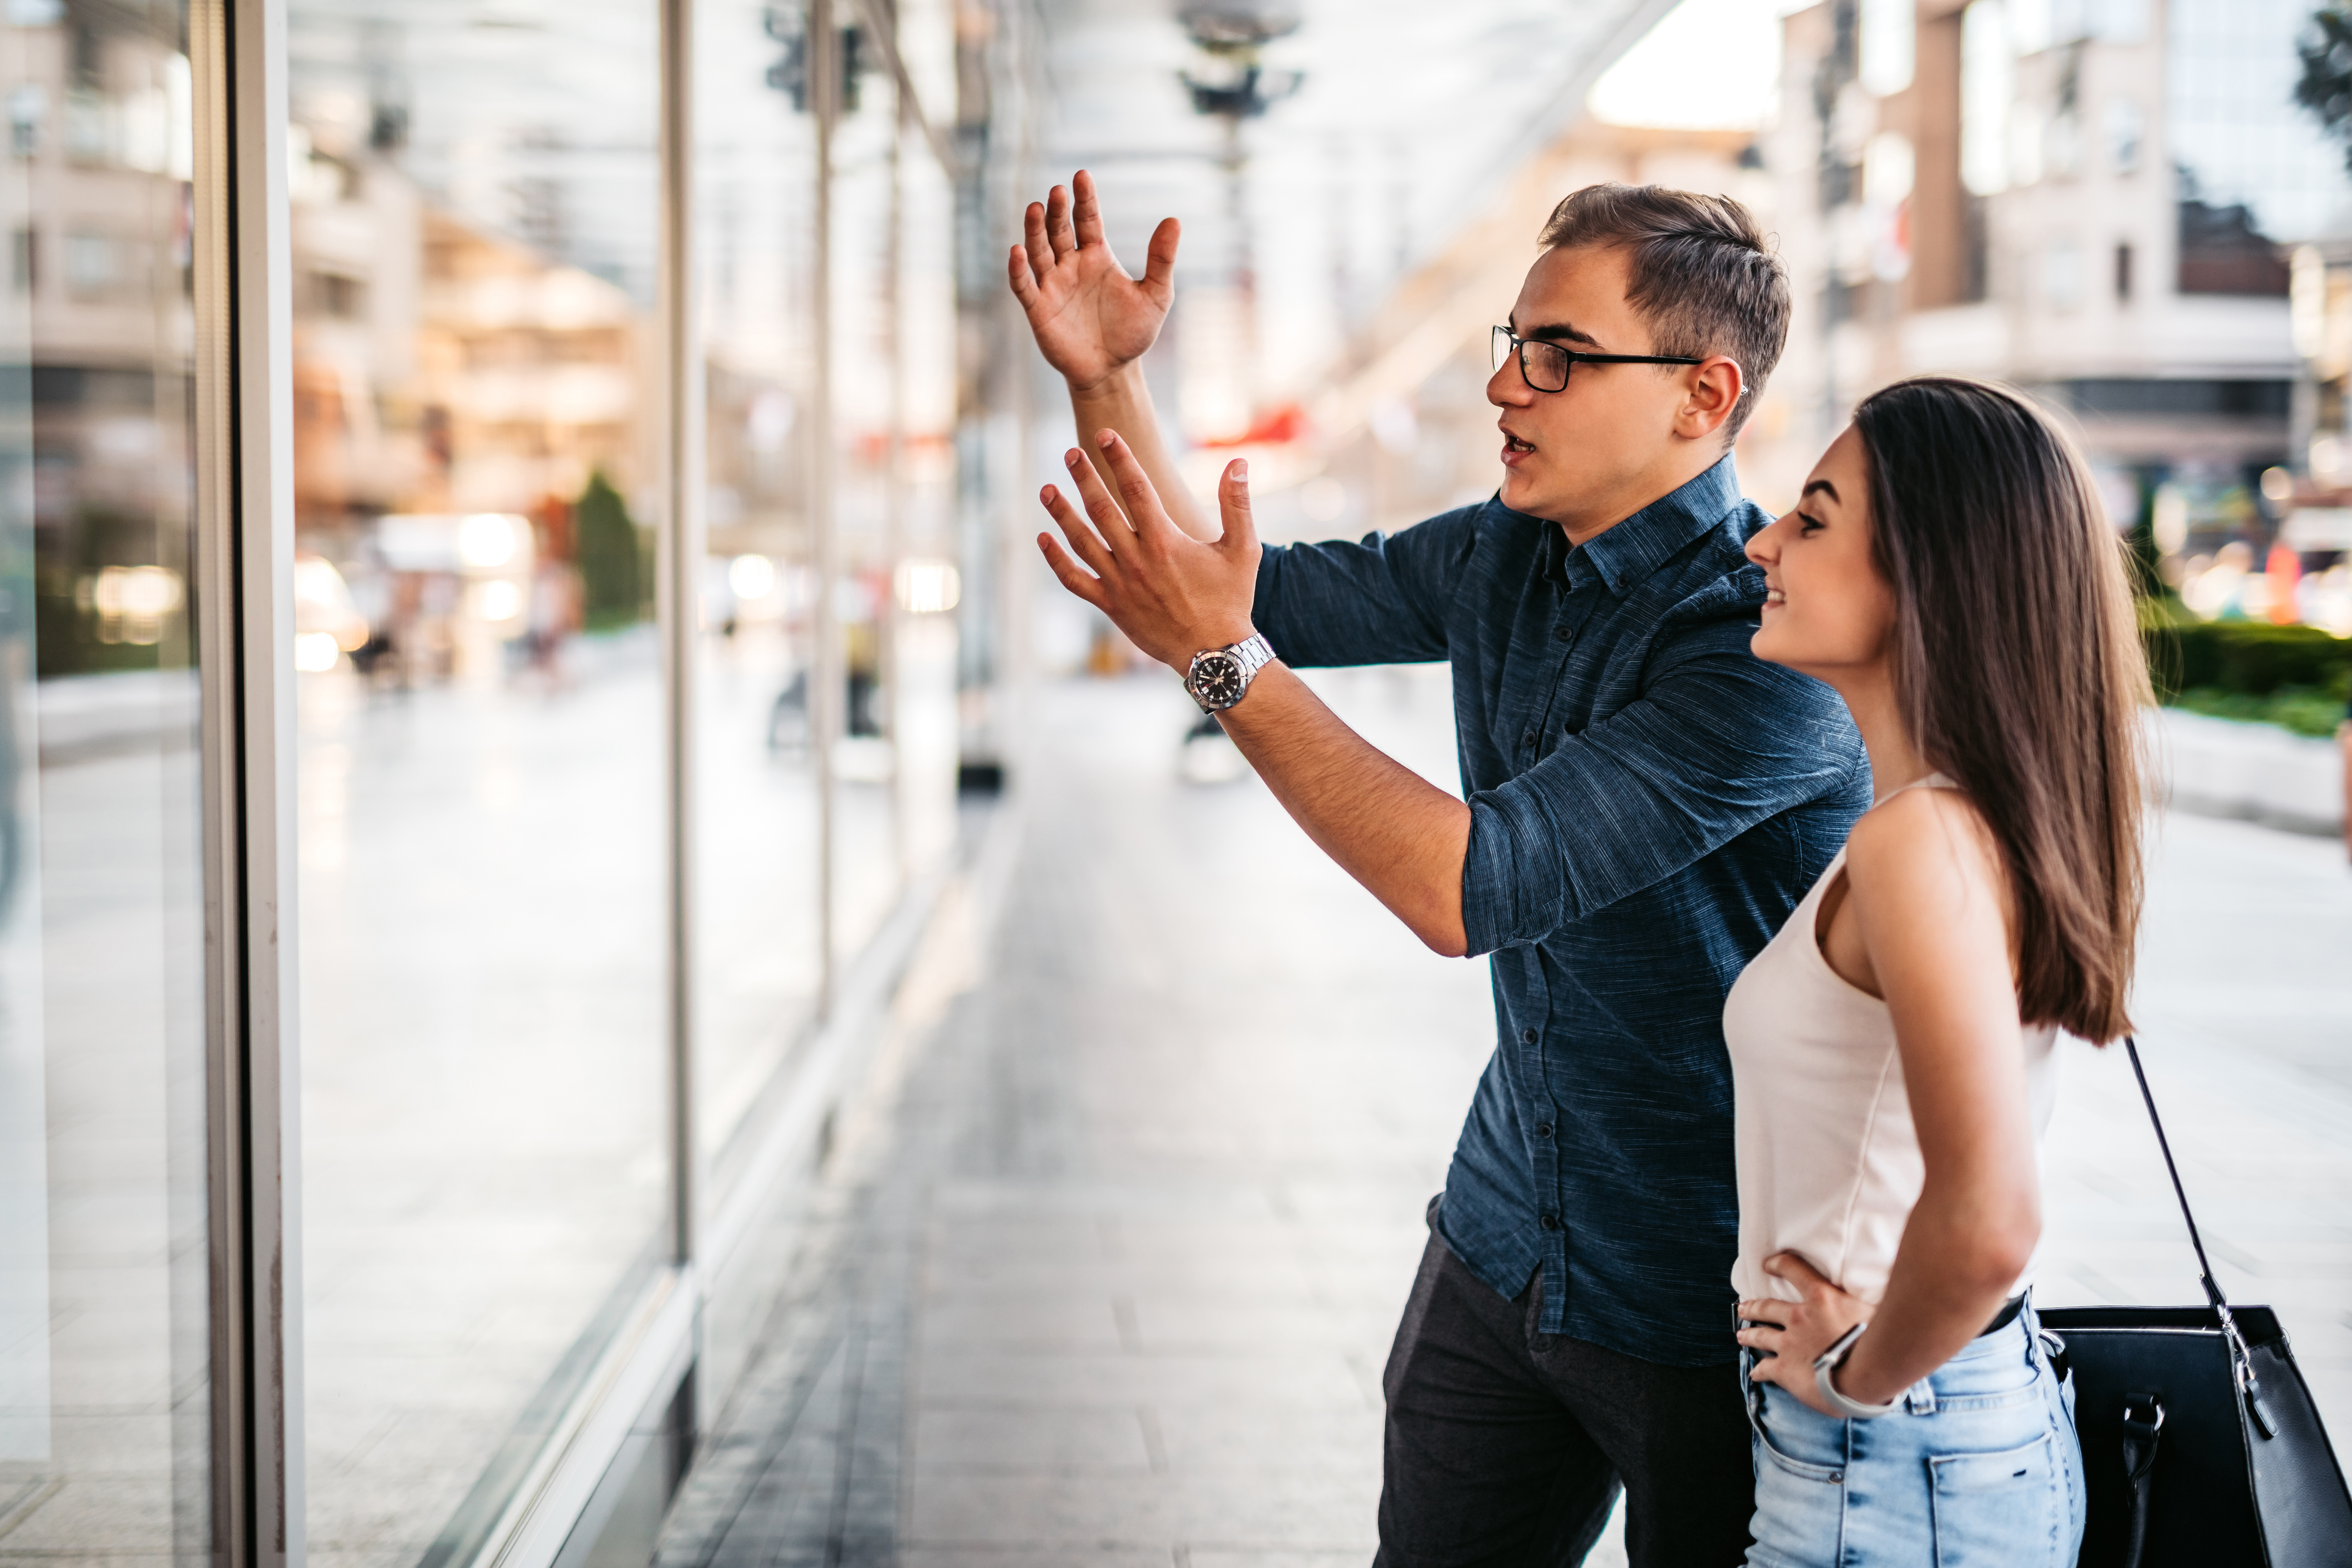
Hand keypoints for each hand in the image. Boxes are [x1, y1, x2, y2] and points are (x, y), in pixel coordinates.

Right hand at [1007, 170, 1179, 391]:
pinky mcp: (1039, 310)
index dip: (1084, 199)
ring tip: (1035, 208)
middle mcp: (1070, 265)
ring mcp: (1052, 285)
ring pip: (1038, 251)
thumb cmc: (1133, 332)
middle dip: (1056, 211)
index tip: (1081, 175)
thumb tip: (1174, 220)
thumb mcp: (1156, 295)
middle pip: (1059, 230)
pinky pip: (1024, 286)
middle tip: (1056, 190)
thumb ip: (1161, 259)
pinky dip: (1019, 270)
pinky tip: (1018, 251)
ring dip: (1034, 231)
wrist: (1114, 371)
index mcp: (1096, 255)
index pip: (1087, 219)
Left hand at [1036, 430, 1259, 672]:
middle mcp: (1137, 559)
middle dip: (1084, 477)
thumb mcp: (1243, 550)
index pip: (1136, 488)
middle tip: (1070, 453)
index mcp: (1165, 541)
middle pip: (1101, 509)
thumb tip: (1238, 462)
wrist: (1214, 654)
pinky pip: (1074, 580)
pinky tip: (1043, 538)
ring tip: (1046, 489)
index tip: (1104, 435)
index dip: (1119, 458)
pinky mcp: (1110, 605)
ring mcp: (1119, 584)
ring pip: (1081, 541)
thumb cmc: (1232, 600)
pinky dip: (1055, 559)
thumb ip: (1237, 504)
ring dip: (1061, 513)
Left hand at [1736, 1252, 1876, 1417]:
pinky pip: (1766, 1368)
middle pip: (1768, 1307)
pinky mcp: (1785, 1369)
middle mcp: (1799, 1317)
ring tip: (1741, 1335)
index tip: (1768, 1263)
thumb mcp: (1875, 1308)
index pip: (1794, 1270)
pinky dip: (1759, 1371)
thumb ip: (1867, 1299)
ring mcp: (1789, 1344)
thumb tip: (1886, 1289)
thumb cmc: (1879, 1341)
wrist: (1865, 1375)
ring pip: (1761, 1335)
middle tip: (1742, 1308)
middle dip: (1753, 1307)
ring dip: (1749, 1335)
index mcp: (1821, 1298)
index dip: (1779, 1264)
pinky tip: (1755, 1374)